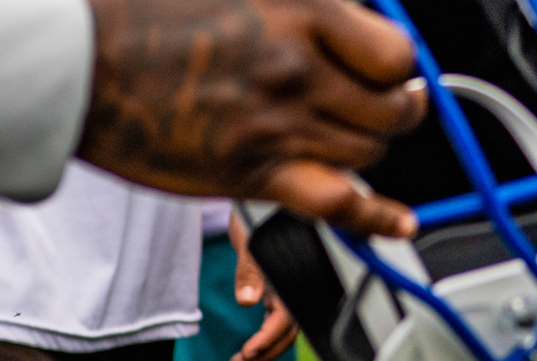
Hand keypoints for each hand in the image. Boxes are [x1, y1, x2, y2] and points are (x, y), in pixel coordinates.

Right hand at [72, 0, 428, 236]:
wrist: (63, 66)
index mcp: (297, 7)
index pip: (396, 49)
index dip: (400, 59)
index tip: (388, 59)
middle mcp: (299, 69)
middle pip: (392, 106)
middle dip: (400, 105)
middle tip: (393, 100)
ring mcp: (277, 126)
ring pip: (367, 152)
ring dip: (373, 145)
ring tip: (365, 135)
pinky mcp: (247, 173)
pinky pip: (335, 204)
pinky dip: (374, 215)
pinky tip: (399, 218)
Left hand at [228, 209, 298, 360]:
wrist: (259, 193)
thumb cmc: (255, 210)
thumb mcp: (248, 238)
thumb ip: (249, 270)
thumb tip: (246, 299)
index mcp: (292, 274)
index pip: (286, 319)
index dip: (269, 339)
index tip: (248, 352)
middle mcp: (294, 283)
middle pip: (289, 330)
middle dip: (267, 351)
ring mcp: (287, 285)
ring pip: (285, 327)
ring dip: (266, 347)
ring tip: (242, 360)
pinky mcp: (278, 284)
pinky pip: (278, 317)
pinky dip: (266, 334)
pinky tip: (251, 344)